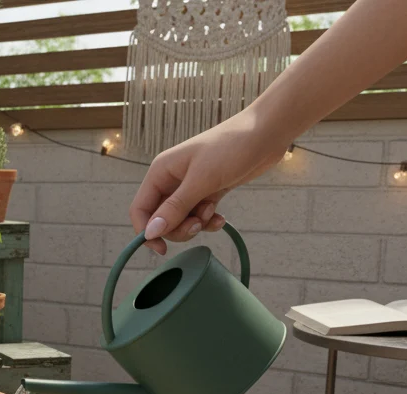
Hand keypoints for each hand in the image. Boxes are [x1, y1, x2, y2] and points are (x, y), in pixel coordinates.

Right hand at [128, 113, 288, 254]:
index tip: (161, 249)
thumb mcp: (201, 180)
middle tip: (198, 225)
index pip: (140, 209)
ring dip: (196, 224)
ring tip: (213, 212)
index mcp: (161, 172)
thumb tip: (150, 232)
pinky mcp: (208, 191)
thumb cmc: (231, 147)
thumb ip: (175, 208)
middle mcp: (171, 180)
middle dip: (178, 228)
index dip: (146, 231)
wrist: (266, 133)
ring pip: (181, 220)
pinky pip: (200, 215)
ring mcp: (191, 186)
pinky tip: (221, 218)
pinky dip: (208, 221)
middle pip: (161, 219)